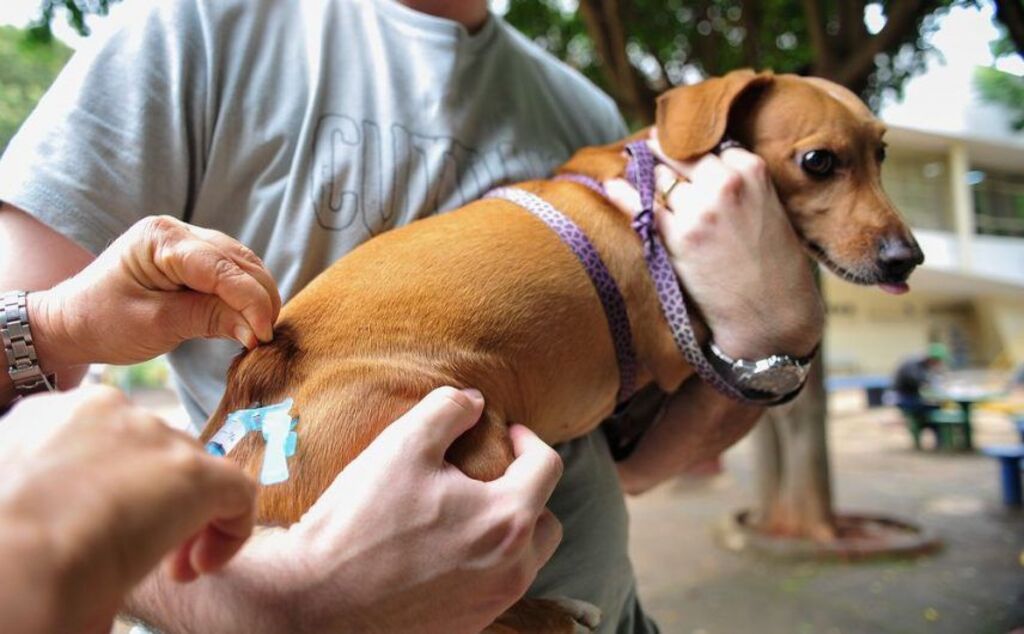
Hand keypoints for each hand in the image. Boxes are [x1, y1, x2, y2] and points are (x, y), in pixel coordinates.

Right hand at [0, 386, 256, 633]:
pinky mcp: (193, 471)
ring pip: (193, 469)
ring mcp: (151, 435)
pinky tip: (199, 567)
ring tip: (170, 567)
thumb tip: (85, 520)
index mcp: (49, 417)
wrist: (6, 564)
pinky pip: (237, 492)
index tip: (102, 531)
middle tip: (140, 555)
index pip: (106, 436)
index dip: (119, 484)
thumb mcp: (22, 500)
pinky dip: (230, 531)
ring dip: (188, 518)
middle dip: (156, 501)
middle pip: (155, 451)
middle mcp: (103, 410)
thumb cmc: (1, 553)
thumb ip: (61, 494)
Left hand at [30, 215, 280, 367]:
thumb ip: (208, 320)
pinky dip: (246, 294)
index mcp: (161, 239)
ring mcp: (187, 240)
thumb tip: (257, 331)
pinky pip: (232, 271)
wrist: (71, 322)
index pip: (222, 268)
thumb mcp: (156, 325)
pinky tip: (249, 318)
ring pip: (242, 264)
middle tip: (267, 337)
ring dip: (257, 296)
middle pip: (240, 261)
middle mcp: (178, 230)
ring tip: (261, 331)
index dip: (250, 301)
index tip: (264, 335)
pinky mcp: (193, 257)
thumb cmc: (103, 323)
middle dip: (260, 298)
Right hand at [190, 387, 563, 633]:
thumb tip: (474, 402)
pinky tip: (445, 550)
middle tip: (491, 475)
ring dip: (507, 530)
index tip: (505, 432)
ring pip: (524, 559)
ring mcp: (492, 604)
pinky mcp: (467, 627)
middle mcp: (512, 569)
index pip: (547, 467)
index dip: (528, 440)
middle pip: (546, 520)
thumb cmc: (360, 521)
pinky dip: (483, 564)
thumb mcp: (403, 444)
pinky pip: (494, 588)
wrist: (314, 599)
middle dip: (526, 492)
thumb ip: (447, 411)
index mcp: (507, 520)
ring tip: (467, 512)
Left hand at [607, 135, 822, 358]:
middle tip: (648, 149)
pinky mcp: (679, 238)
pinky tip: (613, 185)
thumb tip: (699, 162)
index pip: (709, 145)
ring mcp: (699, 210)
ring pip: (660, 178)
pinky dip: (624, 194)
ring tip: (633, 168)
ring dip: (646, 175)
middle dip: (663, 154)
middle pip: (680, 156)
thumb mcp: (768, 207)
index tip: (675, 147)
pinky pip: (642, 206)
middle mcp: (725, 184)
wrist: (772, 312)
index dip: (691, 151)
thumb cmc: (773, 263)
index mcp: (751, 170)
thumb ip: (738, 182)